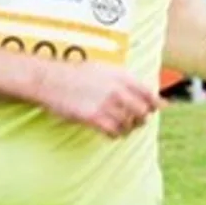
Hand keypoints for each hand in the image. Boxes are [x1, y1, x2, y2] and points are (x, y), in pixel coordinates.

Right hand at [27, 57, 161, 137]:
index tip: (151, 110)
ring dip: (126, 128)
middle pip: (142, 112)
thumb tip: (149, 93)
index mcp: (122, 76)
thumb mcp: (105, 69)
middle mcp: (117, 90)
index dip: (154, 105)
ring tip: (119, 127)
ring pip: (129, 125)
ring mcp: (106, 104)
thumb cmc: (77, 74)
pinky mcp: (94, 118)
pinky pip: (114, 132)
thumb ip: (126, 81)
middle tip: (133, 121)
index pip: (149, 95)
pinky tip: (109, 131)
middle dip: (140, 119)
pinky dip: (115, 135)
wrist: (51, 80)